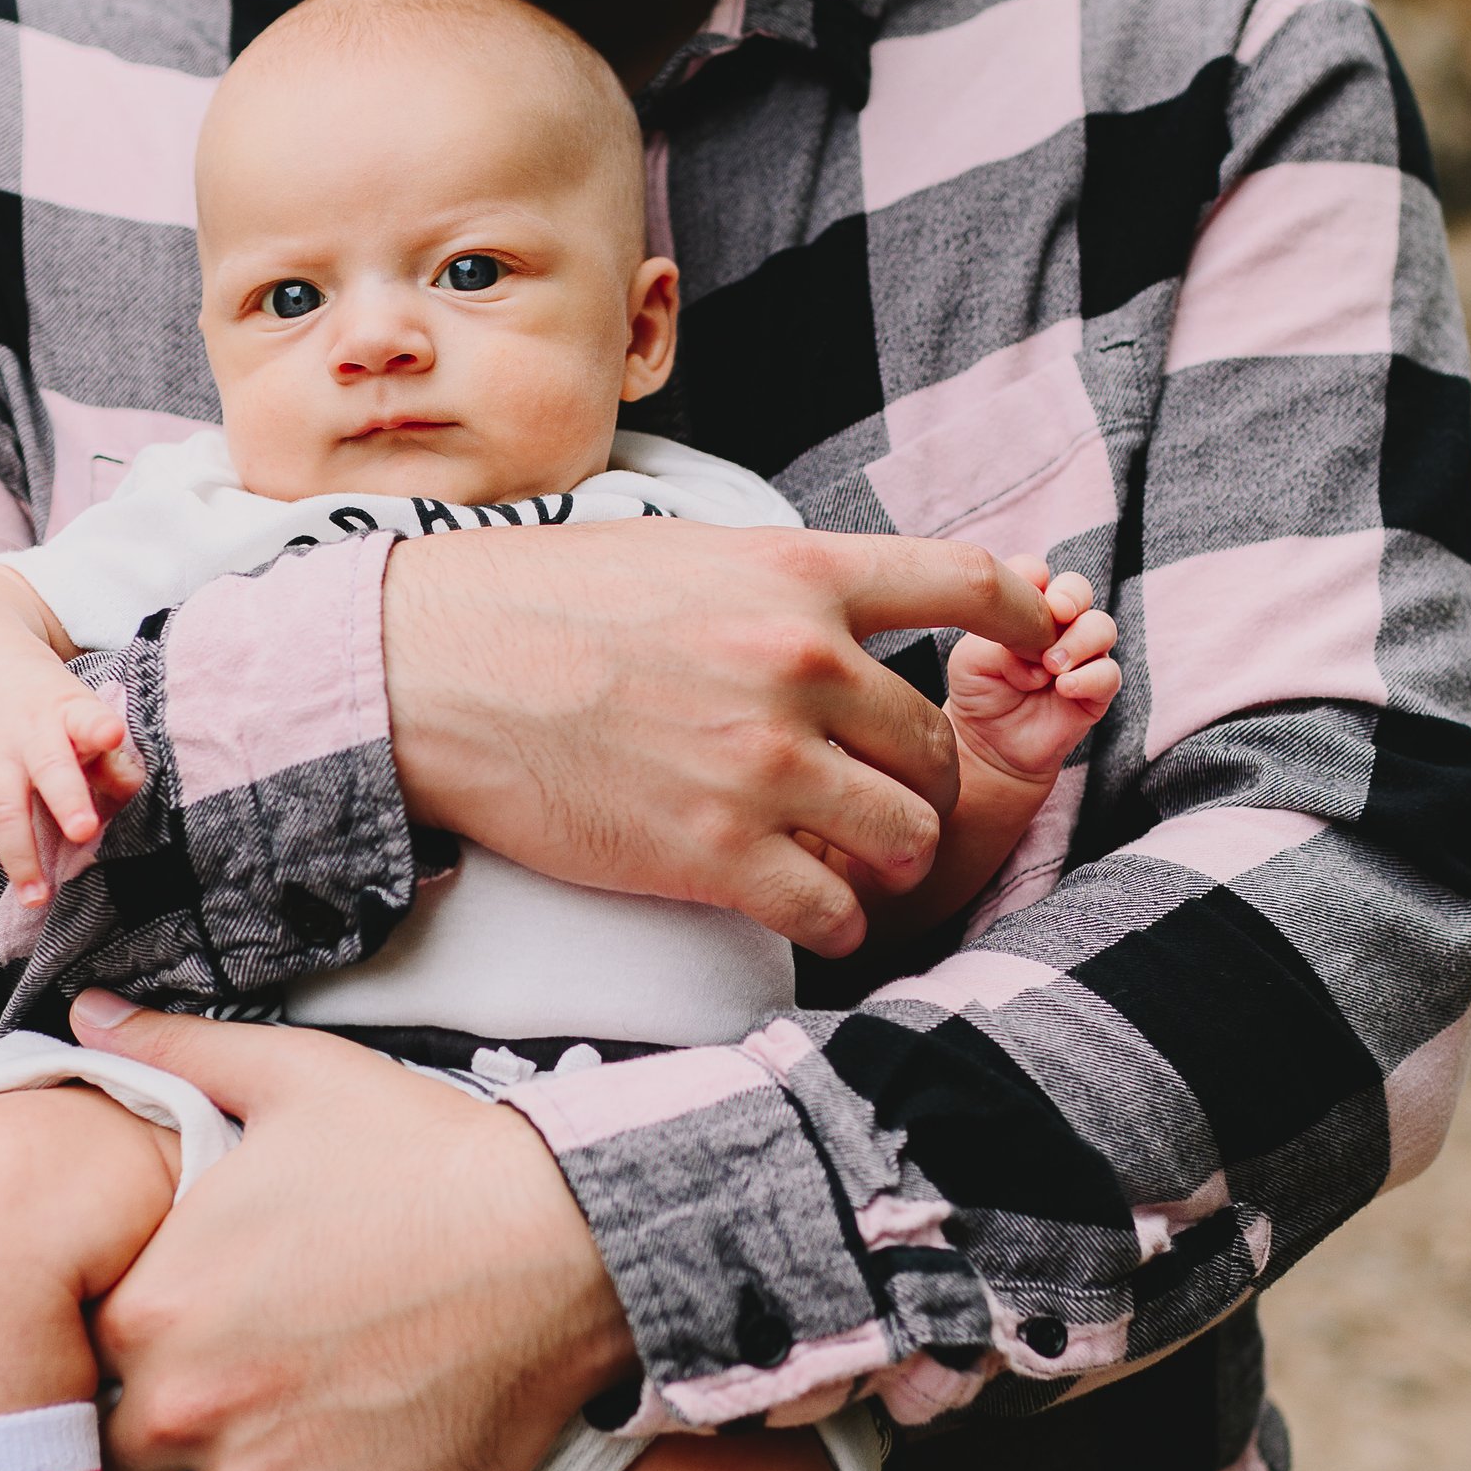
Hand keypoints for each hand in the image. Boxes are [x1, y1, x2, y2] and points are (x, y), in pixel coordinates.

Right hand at [0, 658, 145, 906]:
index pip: (85, 717)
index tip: (110, 736)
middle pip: (46, 769)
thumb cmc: (45, 705)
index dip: (98, 728)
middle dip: (65, 801)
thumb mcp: (80, 711)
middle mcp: (25, 733)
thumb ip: (107, 755)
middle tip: (83, 832)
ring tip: (36, 897)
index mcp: (65, 713)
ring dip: (18, 856)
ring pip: (1, 809)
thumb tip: (130, 788)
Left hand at [68, 998, 636, 1470]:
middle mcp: (189, 1414)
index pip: (90, 1354)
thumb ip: (173, 1053)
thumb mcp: (293, 1080)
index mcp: (152, 1310)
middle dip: (186, 1404)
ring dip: (262, 1450)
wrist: (562, 1248)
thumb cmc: (424, 1160)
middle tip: (269, 1349)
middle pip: (139, 1441)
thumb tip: (91, 1013)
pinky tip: (388, 1415)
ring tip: (339, 1375)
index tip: (200, 1305)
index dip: (140, 1329)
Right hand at [382, 522, 1056, 956]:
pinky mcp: (718, 854)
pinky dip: (835, 919)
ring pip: (910, 835)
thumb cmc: (535, 603)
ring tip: (855, 858)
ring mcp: (764, 764)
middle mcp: (801, 665)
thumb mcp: (680, 551)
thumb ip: (777, 584)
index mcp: (797, 575)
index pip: (964, 584)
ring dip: (893, 855)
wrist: (426, 673)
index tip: (1044, 638)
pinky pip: (837, 911)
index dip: (1025, 616)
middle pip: (940, 743)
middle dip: (924, 778)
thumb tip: (838, 609)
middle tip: (884, 793)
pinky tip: (807, 908)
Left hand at [946, 559, 1120, 787]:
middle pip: (1078, 589)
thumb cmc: (978, 694)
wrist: (989, 746)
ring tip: (1052, 665)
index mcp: (1024, 606)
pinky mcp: (1096, 690)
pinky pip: (1108, 673)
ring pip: (1101, 626)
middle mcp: (1057, 625)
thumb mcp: (970, 659)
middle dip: (1071, 595)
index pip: (1035, 572)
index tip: (1025, 588)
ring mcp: (1081, 655)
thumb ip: (997, 634)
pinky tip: (1065, 688)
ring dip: (1079, 640)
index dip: (1032, 574)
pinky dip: (1089, 677)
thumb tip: (1037, 638)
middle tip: (1057, 613)